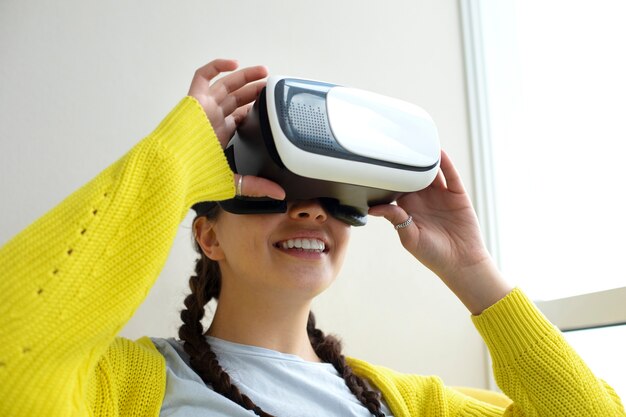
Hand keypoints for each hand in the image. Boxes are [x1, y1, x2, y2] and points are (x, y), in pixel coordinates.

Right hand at [188, 59, 284, 199]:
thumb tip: (280, 195)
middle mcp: (211, 120)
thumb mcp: (233, 182)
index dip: (253, 111)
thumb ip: (257, 186)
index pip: (238, 118)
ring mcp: (203, 108)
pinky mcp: (194, 99)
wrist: (172, 171)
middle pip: (235, 99)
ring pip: (226, 85)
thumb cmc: (194, 178)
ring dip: (244, 77)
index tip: (270, 108)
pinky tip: (234, 63)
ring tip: (264, 72)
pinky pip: (203, 75)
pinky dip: (217, 66)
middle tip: (270, 86)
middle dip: (253, 91)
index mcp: (218, 136)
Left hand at [369, 150, 511, 313]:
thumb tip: (374, 208)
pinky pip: (450, 175)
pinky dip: (445, 163)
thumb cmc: (432, 255)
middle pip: (412, 175)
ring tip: (416, 142)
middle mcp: (423, 199)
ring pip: (431, 171)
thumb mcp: (410, 237)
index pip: (395, 187)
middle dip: (406, 162)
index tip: (378, 162)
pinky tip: (438, 151)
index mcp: (408, 209)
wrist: (462, 262)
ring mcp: (440, 195)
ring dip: (425, 159)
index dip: (388, 176)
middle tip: (396, 145)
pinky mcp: (457, 194)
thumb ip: (395, 219)